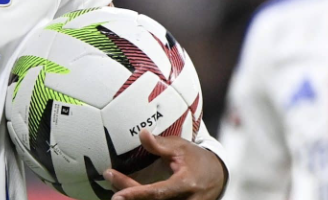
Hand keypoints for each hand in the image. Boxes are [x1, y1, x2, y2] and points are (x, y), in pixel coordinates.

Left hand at [103, 129, 226, 199]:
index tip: (118, 196)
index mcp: (186, 184)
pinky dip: (141, 198)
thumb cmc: (196, 158)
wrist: (218, 175)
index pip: (158, 193)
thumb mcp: (180, 147)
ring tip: (115, 182)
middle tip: (109, 177)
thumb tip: (142, 134)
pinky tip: (127, 191)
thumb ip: (160, 144)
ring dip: (133, 197)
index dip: (136, 194)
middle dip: (128, 193)